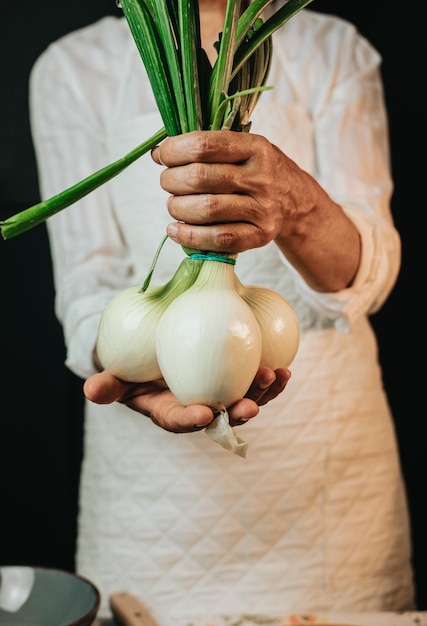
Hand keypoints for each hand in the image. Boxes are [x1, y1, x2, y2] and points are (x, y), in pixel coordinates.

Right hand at [83, 366, 290, 433]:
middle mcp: (200, 408)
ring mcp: (221, 395)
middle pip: (222, 417)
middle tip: (250, 406)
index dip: (191, 421)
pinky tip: (285, 368)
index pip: (180, 421)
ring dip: (262, 393)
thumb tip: (90, 390)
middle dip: (238, 413)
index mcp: (171, 413)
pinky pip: (255, 382)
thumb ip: (108, 384)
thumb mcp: (117, 375)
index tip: (203, 415)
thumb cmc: (134, 366)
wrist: (157, 351)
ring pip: (245, 400)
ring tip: (276, 377)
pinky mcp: (236, 380)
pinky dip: (270, 379)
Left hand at [151, 130, 360, 291]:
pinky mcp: (259, 235)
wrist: (295, 202)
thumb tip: (158, 153)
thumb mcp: (244, 149)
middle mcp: (261, 177)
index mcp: (256, 147)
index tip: (162, 155)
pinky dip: (189, 236)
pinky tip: (175, 230)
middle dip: (171, 180)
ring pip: (207, 209)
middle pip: (200, 178)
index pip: (205, 145)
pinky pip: (218, 239)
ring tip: (174, 206)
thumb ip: (207, 148)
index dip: (174, 150)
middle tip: (167, 182)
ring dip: (177, 208)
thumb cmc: (257, 172)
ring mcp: (262, 209)